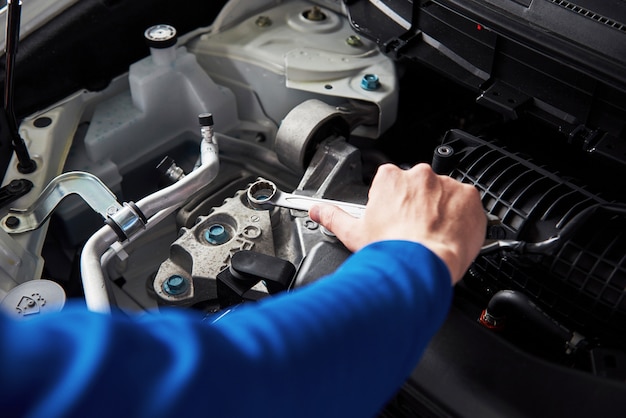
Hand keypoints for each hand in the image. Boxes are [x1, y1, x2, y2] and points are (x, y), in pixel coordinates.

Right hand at [309, 163, 485, 283]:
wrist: (422, 267)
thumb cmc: (390, 250)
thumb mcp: (353, 233)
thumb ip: (332, 216)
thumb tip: (317, 210)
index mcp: (390, 178)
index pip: (391, 184)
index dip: (394, 204)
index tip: (395, 220)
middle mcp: (419, 175)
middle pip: (419, 188)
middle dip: (418, 206)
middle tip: (413, 230)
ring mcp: (446, 185)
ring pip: (443, 195)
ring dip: (440, 211)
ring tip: (431, 236)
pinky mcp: (468, 198)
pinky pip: (466, 204)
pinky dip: (461, 217)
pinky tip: (449, 234)